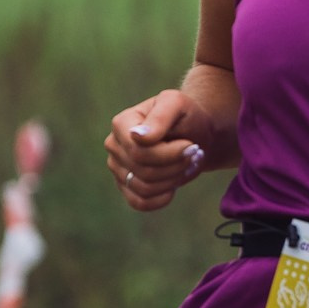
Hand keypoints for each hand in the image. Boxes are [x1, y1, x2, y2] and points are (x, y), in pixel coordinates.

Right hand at [104, 90, 207, 211]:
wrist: (195, 134)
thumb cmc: (185, 116)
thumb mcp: (178, 105)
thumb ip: (160, 117)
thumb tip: (136, 137)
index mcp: (121, 124)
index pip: (139, 152)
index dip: (169, 154)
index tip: (192, 145)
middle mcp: (113, 146)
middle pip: (144, 171)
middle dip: (175, 166)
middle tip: (194, 154)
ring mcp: (117, 168)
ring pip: (144, 188)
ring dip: (173, 179)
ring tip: (186, 164)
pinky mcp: (126, 187)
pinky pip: (140, 202)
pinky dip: (162, 197)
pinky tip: (174, 184)